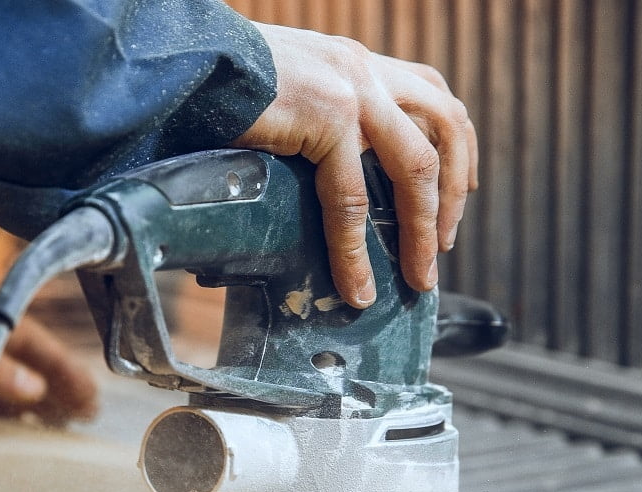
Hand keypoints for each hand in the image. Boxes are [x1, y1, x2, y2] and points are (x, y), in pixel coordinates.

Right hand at [231, 23, 478, 307]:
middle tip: (443, 246)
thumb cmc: (212, 83)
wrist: (183, 61)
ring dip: (422, 229)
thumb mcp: (280, 93)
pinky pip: (353, 199)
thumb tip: (310, 174)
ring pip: (415, 168)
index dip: (454, 145)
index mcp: (353, 61)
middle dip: (451, 195)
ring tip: (418, 275)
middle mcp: (362, 69)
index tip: (458, 190)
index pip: (430, 93)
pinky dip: (356, 249)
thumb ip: (308, 122)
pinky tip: (355, 281)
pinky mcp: (329, 117)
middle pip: (444, 126)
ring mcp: (352, 89)